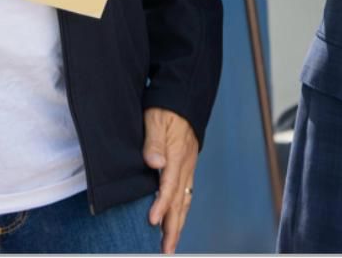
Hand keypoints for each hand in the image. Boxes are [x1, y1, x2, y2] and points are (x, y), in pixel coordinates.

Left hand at [143, 107, 198, 253]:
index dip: (161, 204)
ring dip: (178, 223)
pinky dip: (181, 210)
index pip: (169, 185)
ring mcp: (189, 166)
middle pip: (180, 201)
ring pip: (185, 200)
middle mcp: (186, 164)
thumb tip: (154, 162)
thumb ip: (153, 141)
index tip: (152, 221)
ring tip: (170, 243)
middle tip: (166, 249)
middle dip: (173, 226)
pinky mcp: (188, 166)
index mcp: (177, 155)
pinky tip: (176, 219)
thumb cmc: (166, 108)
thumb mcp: (155, 119)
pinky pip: (186, 193)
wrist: (183, 97)